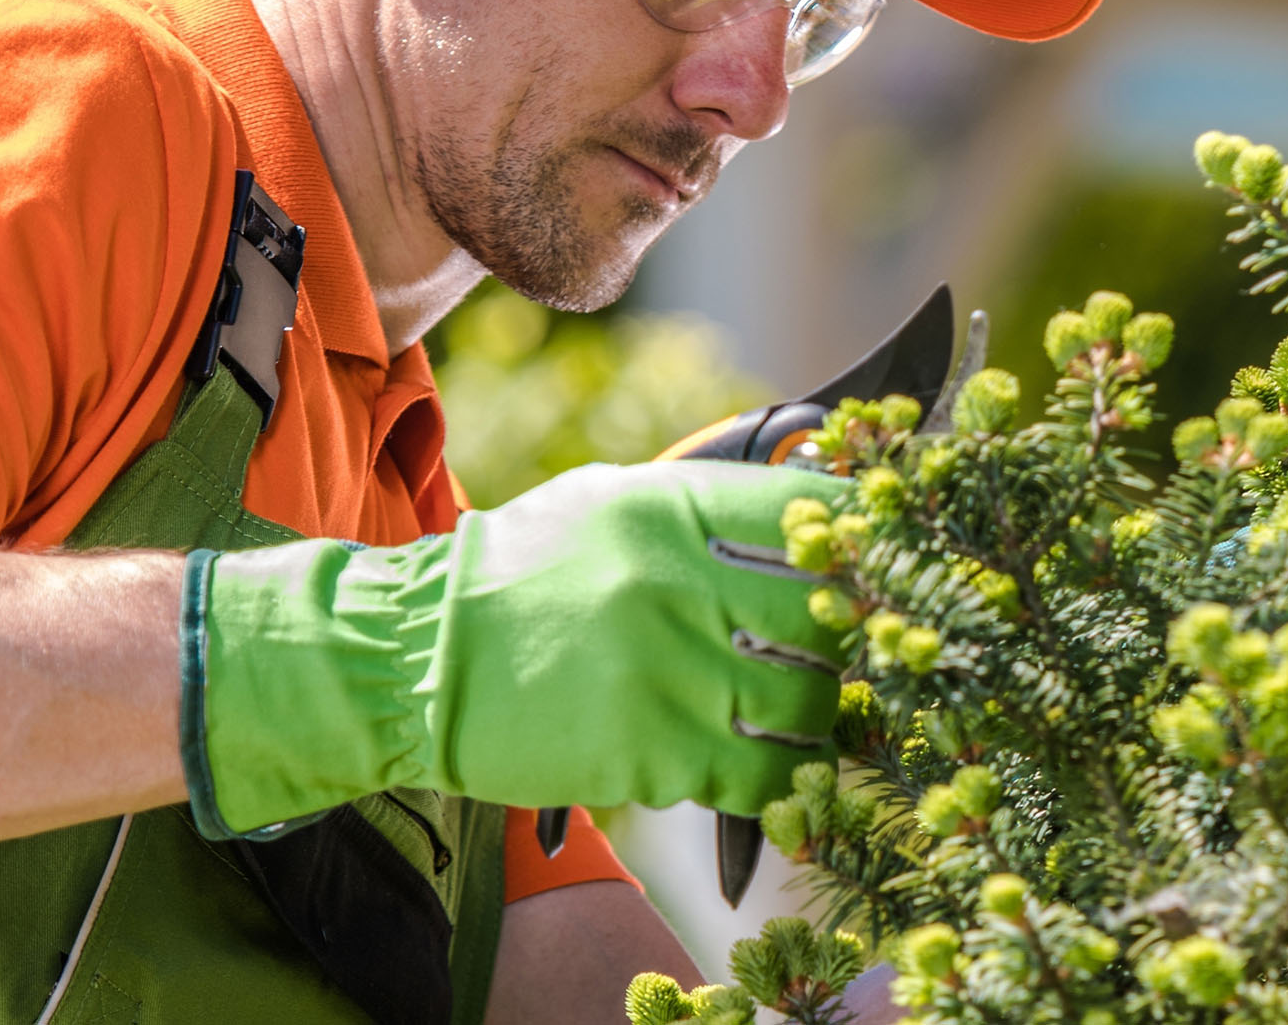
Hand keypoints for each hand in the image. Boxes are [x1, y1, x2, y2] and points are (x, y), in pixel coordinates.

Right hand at [189, 462, 845, 832]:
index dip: (859, 540)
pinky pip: (760, 776)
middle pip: (826, 614)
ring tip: (799, 717)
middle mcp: (672, 584)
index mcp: (665, 508)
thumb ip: (701, 510)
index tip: (871, 564)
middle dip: (849, 639)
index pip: (809, 511)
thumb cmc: (521, 578)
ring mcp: (664, 673)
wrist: (416, 662)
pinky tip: (770, 772)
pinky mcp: (650, 754)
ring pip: (807, 705)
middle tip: (838, 652)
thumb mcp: (606, 505)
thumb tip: (810, 515)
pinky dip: (780, 781)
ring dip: (818, 717)